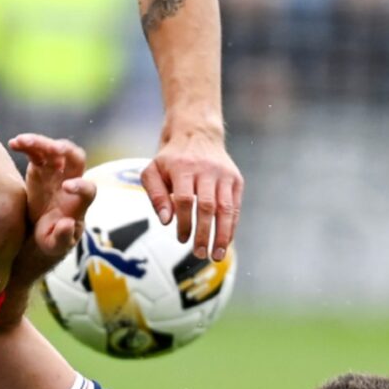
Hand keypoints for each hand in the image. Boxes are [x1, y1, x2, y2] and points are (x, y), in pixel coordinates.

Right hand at [8, 134, 94, 281]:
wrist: (36, 234)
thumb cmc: (50, 242)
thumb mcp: (54, 247)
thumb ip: (62, 238)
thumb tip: (68, 223)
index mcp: (78, 204)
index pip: (89, 190)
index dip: (81, 187)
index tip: (66, 188)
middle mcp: (70, 182)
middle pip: (76, 159)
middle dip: (66, 151)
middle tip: (53, 150)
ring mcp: (55, 173)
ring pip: (54, 150)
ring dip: (41, 142)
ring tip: (21, 141)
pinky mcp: (39, 168)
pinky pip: (36, 151)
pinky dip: (26, 145)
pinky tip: (13, 143)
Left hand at [142, 127, 239, 259]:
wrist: (196, 132)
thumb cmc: (170, 159)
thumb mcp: (152, 171)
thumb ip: (155, 195)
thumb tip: (166, 221)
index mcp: (183, 167)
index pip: (185, 199)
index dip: (184, 222)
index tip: (181, 240)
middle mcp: (206, 170)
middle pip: (207, 206)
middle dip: (204, 233)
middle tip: (199, 254)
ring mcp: (224, 174)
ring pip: (226, 208)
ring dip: (223, 234)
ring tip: (217, 255)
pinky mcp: (235, 179)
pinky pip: (235, 206)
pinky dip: (231, 225)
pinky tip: (225, 241)